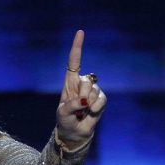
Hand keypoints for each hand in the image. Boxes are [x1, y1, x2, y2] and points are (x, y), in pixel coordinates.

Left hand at [56, 30, 106, 148]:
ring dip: (87, 105)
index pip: (74, 62)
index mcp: (69, 82)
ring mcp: (93, 91)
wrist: (74, 132)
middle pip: (85, 81)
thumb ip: (71, 106)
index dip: (77, 47)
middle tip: (76, 108)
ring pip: (94, 91)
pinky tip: (90, 113)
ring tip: (82, 111)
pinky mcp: (101, 99)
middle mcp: (82, 84)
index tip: (80, 32)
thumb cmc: (65, 120)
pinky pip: (101, 100)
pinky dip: (95, 109)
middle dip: (80, 96)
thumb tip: (84, 101)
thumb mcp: (62, 113)